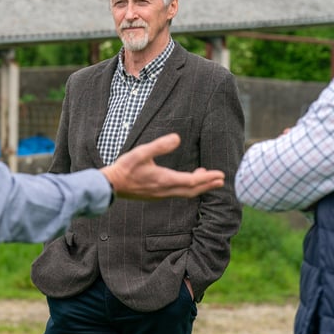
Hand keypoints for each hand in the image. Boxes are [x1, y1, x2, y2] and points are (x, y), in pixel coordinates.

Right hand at [101, 133, 224, 199]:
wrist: (111, 185)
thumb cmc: (125, 168)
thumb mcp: (142, 152)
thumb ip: (160, 145)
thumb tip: (177, 138)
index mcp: (164, 180)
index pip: (192, 181)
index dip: (208, 179)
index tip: (220, 175)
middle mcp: (165, 190)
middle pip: (192, 190)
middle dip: (207, 185)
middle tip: (221, 180)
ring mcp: (161, 194)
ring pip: (185, 193)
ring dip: (198, 186)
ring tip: (207, 178)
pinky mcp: (156, 195)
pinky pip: (177, 193)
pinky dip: (188, 187)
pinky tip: (186, 180)